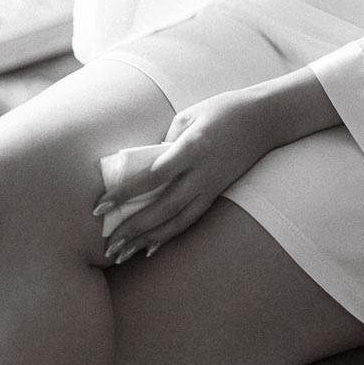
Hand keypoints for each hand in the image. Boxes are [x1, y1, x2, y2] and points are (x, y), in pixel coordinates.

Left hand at [95, 91, 272, 262]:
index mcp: (192, 148)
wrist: (264, 119)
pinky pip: (190, 219)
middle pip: (163, 208)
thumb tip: (144, 166)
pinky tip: (151, 247)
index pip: (152, 176)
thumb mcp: (188, 116)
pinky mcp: (217, 193)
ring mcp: (211, 186)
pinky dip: (169, 235)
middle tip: (108, 246)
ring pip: (176, 221)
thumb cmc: (223, 110)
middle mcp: (201, 172)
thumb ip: (165, 142)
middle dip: (133, 229)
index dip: (125, 193)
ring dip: (147, 240)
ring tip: (122, 254)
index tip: (99, 206)